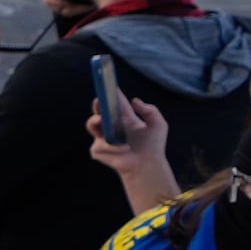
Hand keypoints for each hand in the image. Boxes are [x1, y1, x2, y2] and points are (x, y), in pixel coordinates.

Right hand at [86, 93, 176, 207]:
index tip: (109, 83)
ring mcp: (104, 138)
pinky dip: (111, 146)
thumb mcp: (158, 124)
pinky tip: (122, 149)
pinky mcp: (99, 150)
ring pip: (92, 125)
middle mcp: (112, 126)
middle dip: (97, 104)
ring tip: (100, 120)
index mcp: (125, 118)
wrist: (147, 165)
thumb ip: (150, 110)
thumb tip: (135, 100)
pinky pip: (99, 144)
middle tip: (99, 99)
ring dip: (94, 121)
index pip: (116, 103)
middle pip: (100, 111)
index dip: (112, 93)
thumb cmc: (153, 146)